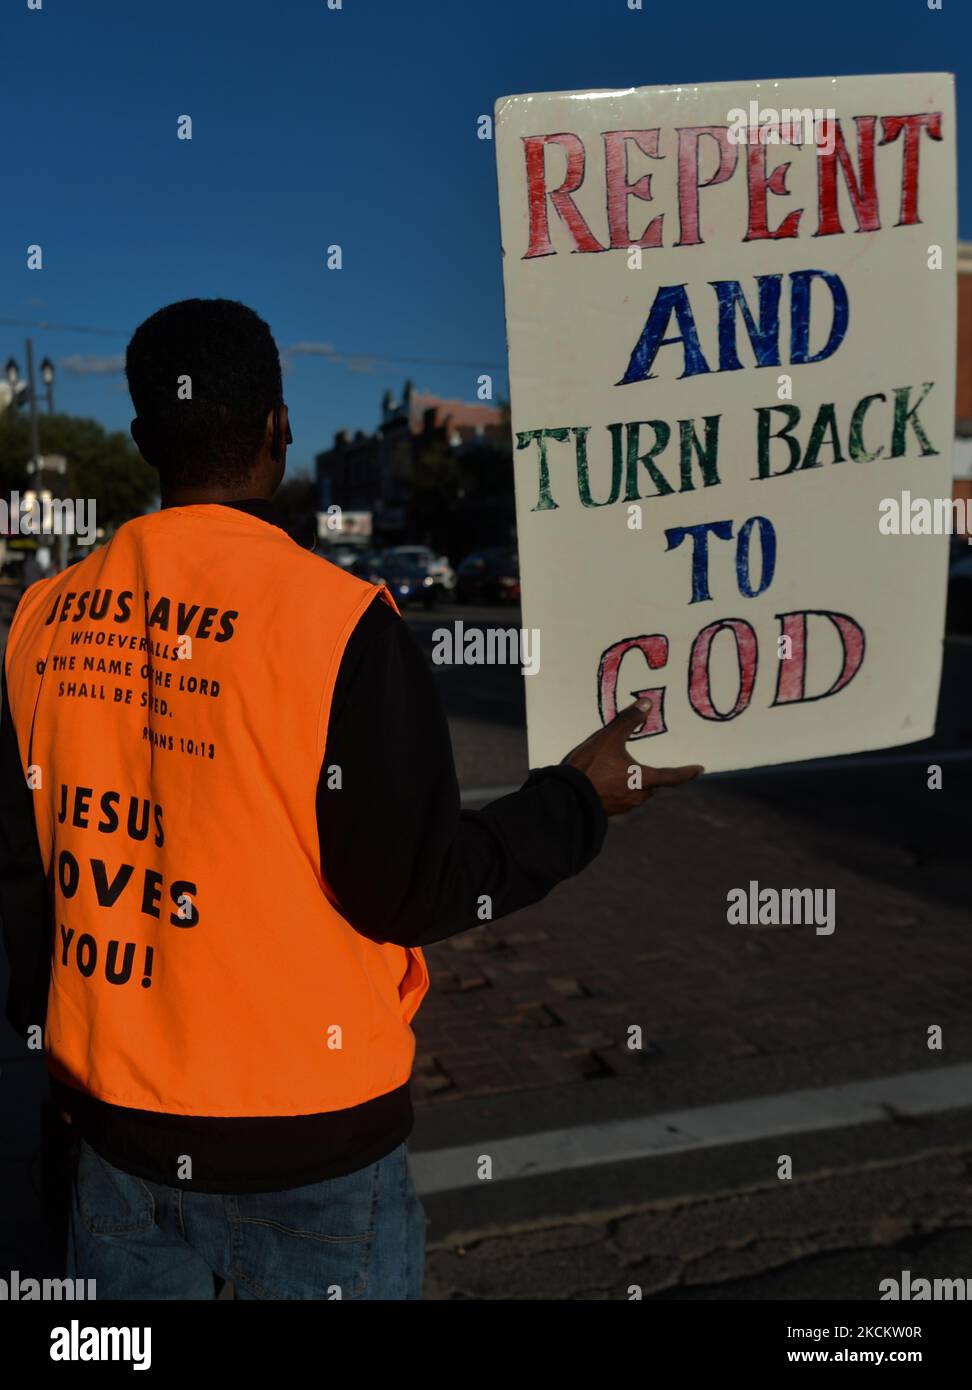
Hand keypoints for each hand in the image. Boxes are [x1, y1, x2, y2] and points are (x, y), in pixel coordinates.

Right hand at [563, 699, 703, 815]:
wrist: (567, 797)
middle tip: (651, 763)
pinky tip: (608, 780)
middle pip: (654, 784)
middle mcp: (639, 795)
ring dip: (636, 782)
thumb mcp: (609, 739)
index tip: (699, 769)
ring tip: (624, 769)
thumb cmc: (591, 767)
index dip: (687, 772)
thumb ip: (628, 721)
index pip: (672, 776)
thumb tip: (647, 703)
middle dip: (654, 775)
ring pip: (638, 792)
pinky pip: (623, 798)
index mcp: (644, 779)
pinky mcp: (611, 811)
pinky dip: (621, 788)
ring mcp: (625, 805)